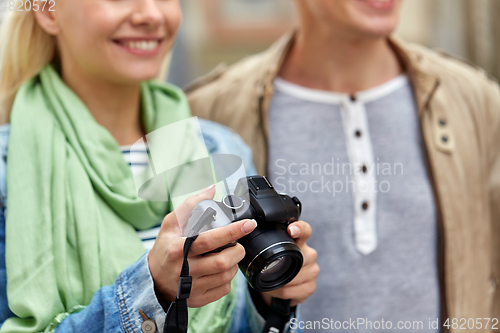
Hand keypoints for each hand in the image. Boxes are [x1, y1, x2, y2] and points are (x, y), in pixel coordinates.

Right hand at [148, 185, 257, 307]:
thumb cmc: (164, 248)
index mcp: (178, 249)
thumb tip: (211, 189)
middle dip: (237, 251)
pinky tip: (220, 271)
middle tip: (237, 244)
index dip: (231, 232)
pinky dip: (228, 279)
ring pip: (225, 276)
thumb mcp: (171, 224)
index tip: (248, 224)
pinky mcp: (197, 299)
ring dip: (233, 264)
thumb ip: (191, 205)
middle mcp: (184, 270)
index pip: (209, 240)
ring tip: (228, 255)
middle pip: (222, 262)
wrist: (152, 280)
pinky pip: (223, 289)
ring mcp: (190, 287)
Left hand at [260, 221, 318, 306]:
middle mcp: (310, 254)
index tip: (291, 229)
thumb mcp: (272, 252)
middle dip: (283, 266)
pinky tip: (279, 290)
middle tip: (270, 270)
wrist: (282, 286)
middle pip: (299, 258)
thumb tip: (246, 236)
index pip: (305, 230)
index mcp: (300, 241)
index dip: (299, 228)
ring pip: (294, 277)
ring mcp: (313, 271)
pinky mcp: (311, 287)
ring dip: (280, 282)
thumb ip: (266, 242)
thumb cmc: (276, 265)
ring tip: (273, 281)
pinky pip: (293, 291)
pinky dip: (282, 292)